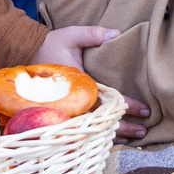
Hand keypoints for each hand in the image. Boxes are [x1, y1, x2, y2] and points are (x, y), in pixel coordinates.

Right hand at [30, 24, 151, 140]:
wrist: (29, 53)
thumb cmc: (53, 44)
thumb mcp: (72, 35)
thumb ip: (93, 34)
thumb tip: (116, 33)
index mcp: (79, 84)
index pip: (108, 99)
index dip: (128, 106)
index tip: (144, 111)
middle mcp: (75, 100)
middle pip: (102, 120)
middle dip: (124, 128)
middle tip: (143, 132)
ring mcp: (69, 108)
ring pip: (94, 129)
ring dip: (115, 135)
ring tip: (134, 139)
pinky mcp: (66, 111)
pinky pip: (85, 128)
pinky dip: (100, 135)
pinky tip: (114, 139)